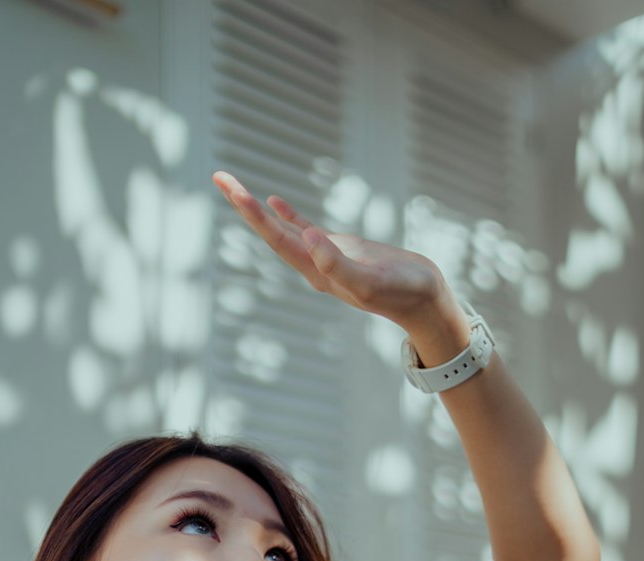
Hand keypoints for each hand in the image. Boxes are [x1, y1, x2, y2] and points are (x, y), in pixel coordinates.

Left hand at [212, 170, 445, 328]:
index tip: (232, 189)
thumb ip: (337, 265)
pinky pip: (305, 229)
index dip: (252, 214)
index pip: (276, 239)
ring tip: (234, 187)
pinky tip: (274, 201)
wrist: (424, 300)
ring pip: (283, 230)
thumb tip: (308, 239)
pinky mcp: (340, 249)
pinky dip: (287, 215)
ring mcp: (325, 258)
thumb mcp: (369, 280)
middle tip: (220, 177)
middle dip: (244, 206)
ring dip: (258, 210)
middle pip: (270, 233)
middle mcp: (313, 266)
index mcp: (316, 272)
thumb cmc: (402, 292)